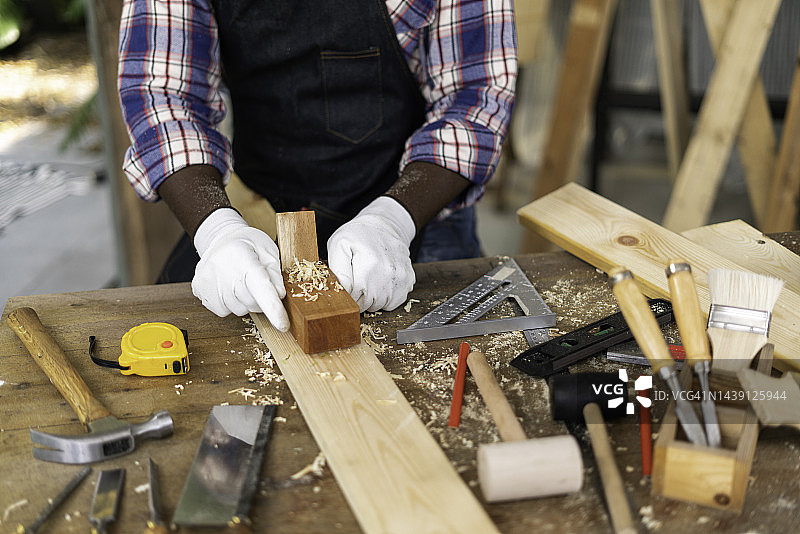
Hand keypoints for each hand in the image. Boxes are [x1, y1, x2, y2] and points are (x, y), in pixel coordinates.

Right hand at [192, 208, 288, 330]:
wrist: (221, 237)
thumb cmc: (248, 244)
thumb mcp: (269, 252)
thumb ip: (275, 274)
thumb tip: (278, 295)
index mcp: (243, 257)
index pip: (260, 286)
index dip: (273, 308)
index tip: (282, 325)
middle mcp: (222, 268)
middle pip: (251, 303)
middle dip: (260, 299)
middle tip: (256, 283)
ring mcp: (207, 280)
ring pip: (238, 309)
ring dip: (244, 301)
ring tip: (240, 281)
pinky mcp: (199, 289)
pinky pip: (222, 310)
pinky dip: (230, 303)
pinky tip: (229, 287)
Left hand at [328, 196, 415, 311]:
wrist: (385, 225)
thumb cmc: (359, 235)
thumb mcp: (339, 245)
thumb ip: (337, 270)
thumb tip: (342, 290)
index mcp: (369, 265)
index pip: (352, 297)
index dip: (345, 293)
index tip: (345, 282)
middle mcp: (388, 274)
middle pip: (365, 304)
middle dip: (356, 297)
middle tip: (355, 279)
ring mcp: (400, 279)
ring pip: (378, 306)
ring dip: (370, 298)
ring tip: (368, 278)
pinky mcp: (408, 282)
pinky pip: (391, 304)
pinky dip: (384, 298)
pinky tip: (379, 282)